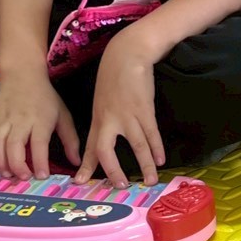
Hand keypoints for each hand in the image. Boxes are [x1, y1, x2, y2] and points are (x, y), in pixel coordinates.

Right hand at [0, 70, 80, 179]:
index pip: (39, 143)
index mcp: (40, 120)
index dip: (39, 160)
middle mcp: (20, 121)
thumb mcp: (63, 115)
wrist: (22, 76)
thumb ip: (70, 140)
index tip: (42, 176)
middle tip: (24, 178)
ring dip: (0, 162)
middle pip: (14, 145)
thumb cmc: (45, 98)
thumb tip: (77, 162)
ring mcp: (2, 123)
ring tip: (7, 175)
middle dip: (18, 164)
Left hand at [74, 18, 164, 186]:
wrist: (126, 54)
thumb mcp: (102, 98)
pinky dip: (156, 148)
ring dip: (144, 165)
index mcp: (98, 118)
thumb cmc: (114, 74)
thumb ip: (104, 117)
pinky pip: (151, 133)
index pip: (89, 146)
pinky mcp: (144, 109)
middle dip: (112, 170)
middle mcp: (109, 120)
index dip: (86, 165)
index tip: (80, 181)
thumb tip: (107, 132)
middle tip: (120, 186)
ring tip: (151, 181)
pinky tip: (161, 160)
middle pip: (105, 150)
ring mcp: (127, 115)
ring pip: (135, 146)